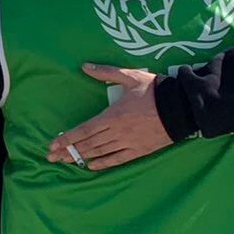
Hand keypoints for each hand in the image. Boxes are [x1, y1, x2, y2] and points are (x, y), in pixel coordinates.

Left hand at [46, 65, 173, 169]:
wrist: (183, 107)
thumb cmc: (155, 90)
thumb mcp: (130, 77)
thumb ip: (107, 73)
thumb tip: (85, 66)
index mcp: (113, 115)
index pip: (84, 129)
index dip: (67, 138)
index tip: (52, 144)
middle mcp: (117, 132)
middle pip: (88, 144)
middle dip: (68, 151)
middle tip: (51, 157)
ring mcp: (129, 142)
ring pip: (100, 152)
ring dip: (81, 157)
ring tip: (65, 162)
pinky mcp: (140, 150)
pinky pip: (118, 159)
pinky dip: (104, 163)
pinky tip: (91, 166)